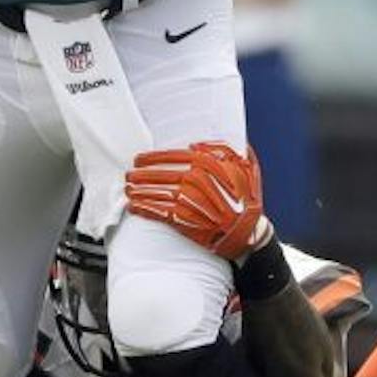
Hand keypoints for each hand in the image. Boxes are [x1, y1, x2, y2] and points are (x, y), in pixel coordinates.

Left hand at [125, 140, 272, 260]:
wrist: (248, 232)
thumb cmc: (245, 198)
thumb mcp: (244, 166)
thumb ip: (223, 150)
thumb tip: (197, 144)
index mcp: (208, 165)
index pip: (173, 157)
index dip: (153, 157)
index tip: (139, 158)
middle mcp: (196, 181)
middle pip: (161, 175)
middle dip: (141, 175)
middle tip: (129, 175)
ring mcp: (190, 202)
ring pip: (158, 193)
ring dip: (139, 192)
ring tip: (128, 190)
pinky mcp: (186, 221)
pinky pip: (160, 212)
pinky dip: (145, 209)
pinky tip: (135, 207)